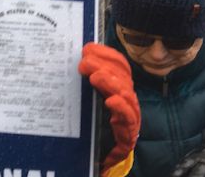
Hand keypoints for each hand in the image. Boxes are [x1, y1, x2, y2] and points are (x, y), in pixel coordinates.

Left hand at [78, 42, 139, 173]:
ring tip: (96, 77)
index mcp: (117, 86)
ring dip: (111, 83)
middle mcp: (126, 98)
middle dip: (104, 66)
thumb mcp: (86, 98)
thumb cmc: (92, 124)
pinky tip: (111, 101)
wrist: (97, 157)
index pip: (119, 64)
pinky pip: (129, 118)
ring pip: (127, 95)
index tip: (88, 48)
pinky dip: (121, 108)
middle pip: (122, 77)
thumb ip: (84, 80)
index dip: (106, 54)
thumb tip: (74, 59)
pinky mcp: (128, 133)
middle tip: (85, 63)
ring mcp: (129, 115)